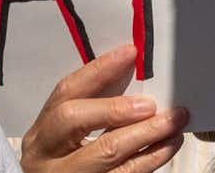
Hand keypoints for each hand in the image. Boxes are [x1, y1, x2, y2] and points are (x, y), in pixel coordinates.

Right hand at [18, 44, 189, 172]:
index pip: (66, 92)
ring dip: (147, 133)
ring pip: (106, 153)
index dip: (98, 70)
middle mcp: (46, 155)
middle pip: (74, 121)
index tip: (129, 54)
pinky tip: (167, 145)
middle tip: (151, 104)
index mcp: (41, 134)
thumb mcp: (65, 140)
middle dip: (117, 108)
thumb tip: (135, 82)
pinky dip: (152, 158)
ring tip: (173, 122)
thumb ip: (91, 112)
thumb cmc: (65, 165)